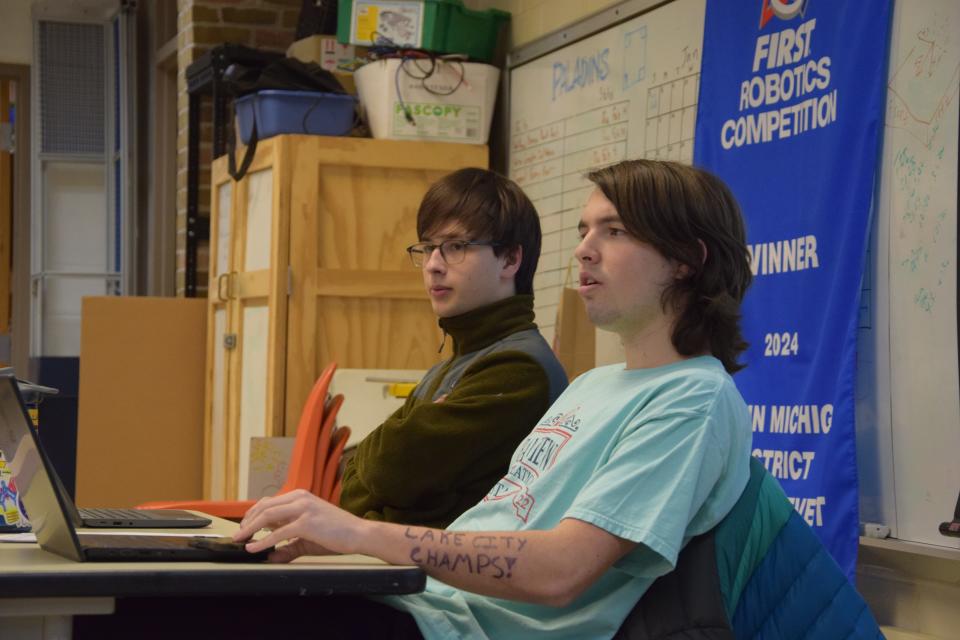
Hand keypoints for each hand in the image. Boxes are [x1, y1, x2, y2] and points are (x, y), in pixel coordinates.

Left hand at [233, 489, 364, 560]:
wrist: (359, 534)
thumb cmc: (338, 534)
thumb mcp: (308, 538)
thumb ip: (288, 546)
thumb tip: (270, 556)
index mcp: (301, 496)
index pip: (269, 501)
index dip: (253, 514)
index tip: (244, 526)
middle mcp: (300, 498)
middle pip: (264, 506)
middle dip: (247, 521)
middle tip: (237, 535)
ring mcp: (303, 509)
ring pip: (267, 516)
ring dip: (249, 529)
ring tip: (240, 539)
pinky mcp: (306, 523)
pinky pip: (277, 532)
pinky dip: (262, 541)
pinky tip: (253, 548)